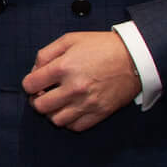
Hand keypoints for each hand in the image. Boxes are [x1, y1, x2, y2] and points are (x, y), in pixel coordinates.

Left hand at [22, 31, 140, 130]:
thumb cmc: (103, 47)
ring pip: (56, 120)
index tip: (36, 82)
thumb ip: (46, 54)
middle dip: (37, 100)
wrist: (136, 57)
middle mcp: (74, 88)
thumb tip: (34, 71)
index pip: (30, 85)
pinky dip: (69, 121)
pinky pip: (76, 126)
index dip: (30, 83)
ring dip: (52, 112)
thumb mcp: (70, 40)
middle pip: (40, 106)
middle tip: (43, 94)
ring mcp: (87, 103)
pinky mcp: (100, 113)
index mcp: (64, 67)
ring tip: (58, 102)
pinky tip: (72, 109)